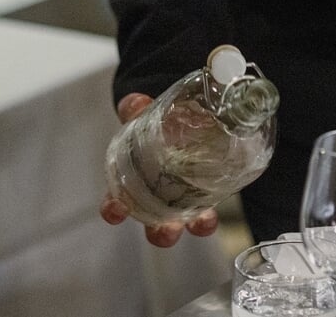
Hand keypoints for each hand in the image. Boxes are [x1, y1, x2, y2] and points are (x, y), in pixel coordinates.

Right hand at [100, 93, 220, 247]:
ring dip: (194, 226)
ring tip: (203, 222)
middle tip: (166, 229)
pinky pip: (207, 215)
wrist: (182, 125)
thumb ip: (136, 109)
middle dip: (160, 232)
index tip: (116, 211)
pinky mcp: (206, 199)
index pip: (116, 204)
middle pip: (155, 228)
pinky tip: (222, 200)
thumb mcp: (143, 116)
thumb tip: (135, 103)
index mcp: (133, 184)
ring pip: (186, 225)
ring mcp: (183, 204)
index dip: (114, 210)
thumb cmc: (155, 129)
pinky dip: (211, 214)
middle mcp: (157, 202)